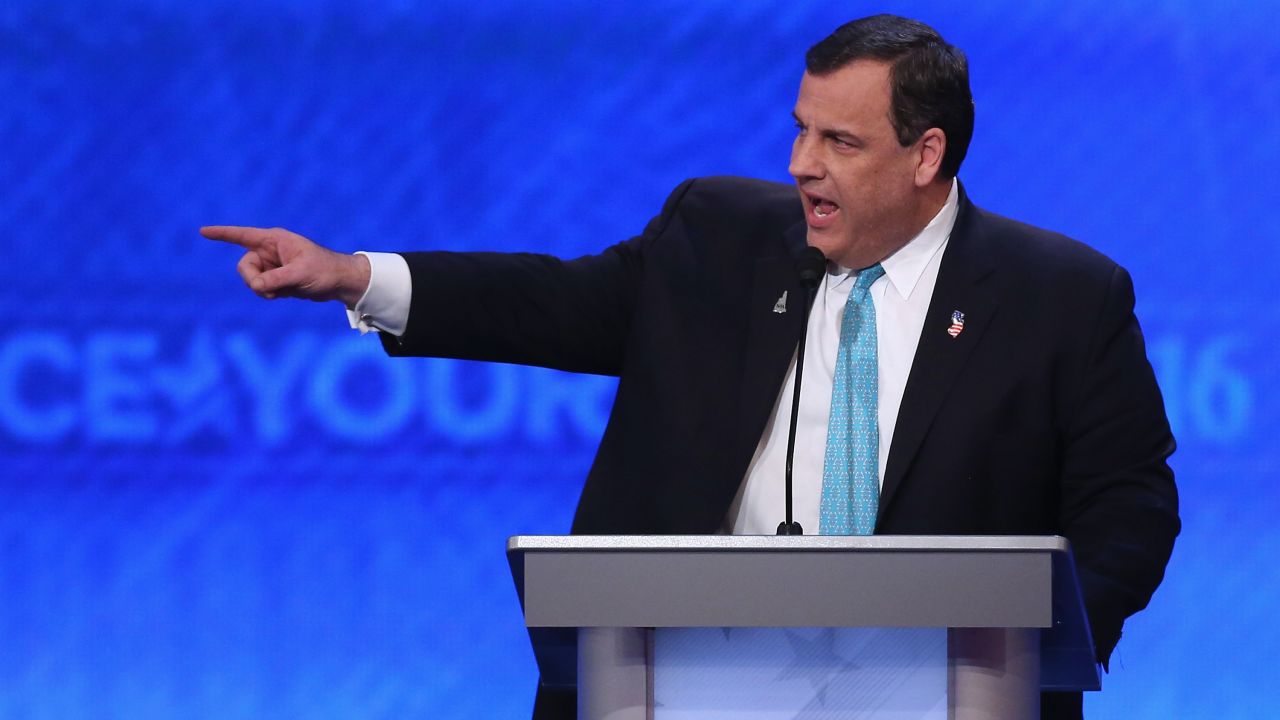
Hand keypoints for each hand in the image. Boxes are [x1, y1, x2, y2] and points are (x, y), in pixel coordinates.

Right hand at [200, 226, 371, 307]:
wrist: (339, 282)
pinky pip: (261, 288)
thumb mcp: (300, 274)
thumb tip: (255, 286)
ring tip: (282, 292)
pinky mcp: (276, 278)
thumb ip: (275, 279)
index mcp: (275, 240)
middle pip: (244, 266)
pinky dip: (269, 293)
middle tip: (267, 290)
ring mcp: (272, 265)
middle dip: (252, 280)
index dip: (222, 234)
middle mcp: (270, 251)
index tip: (203, 231)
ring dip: (262, 289)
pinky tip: (287, 293)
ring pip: (251, 279)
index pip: (242, 235)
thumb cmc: (324, 270)